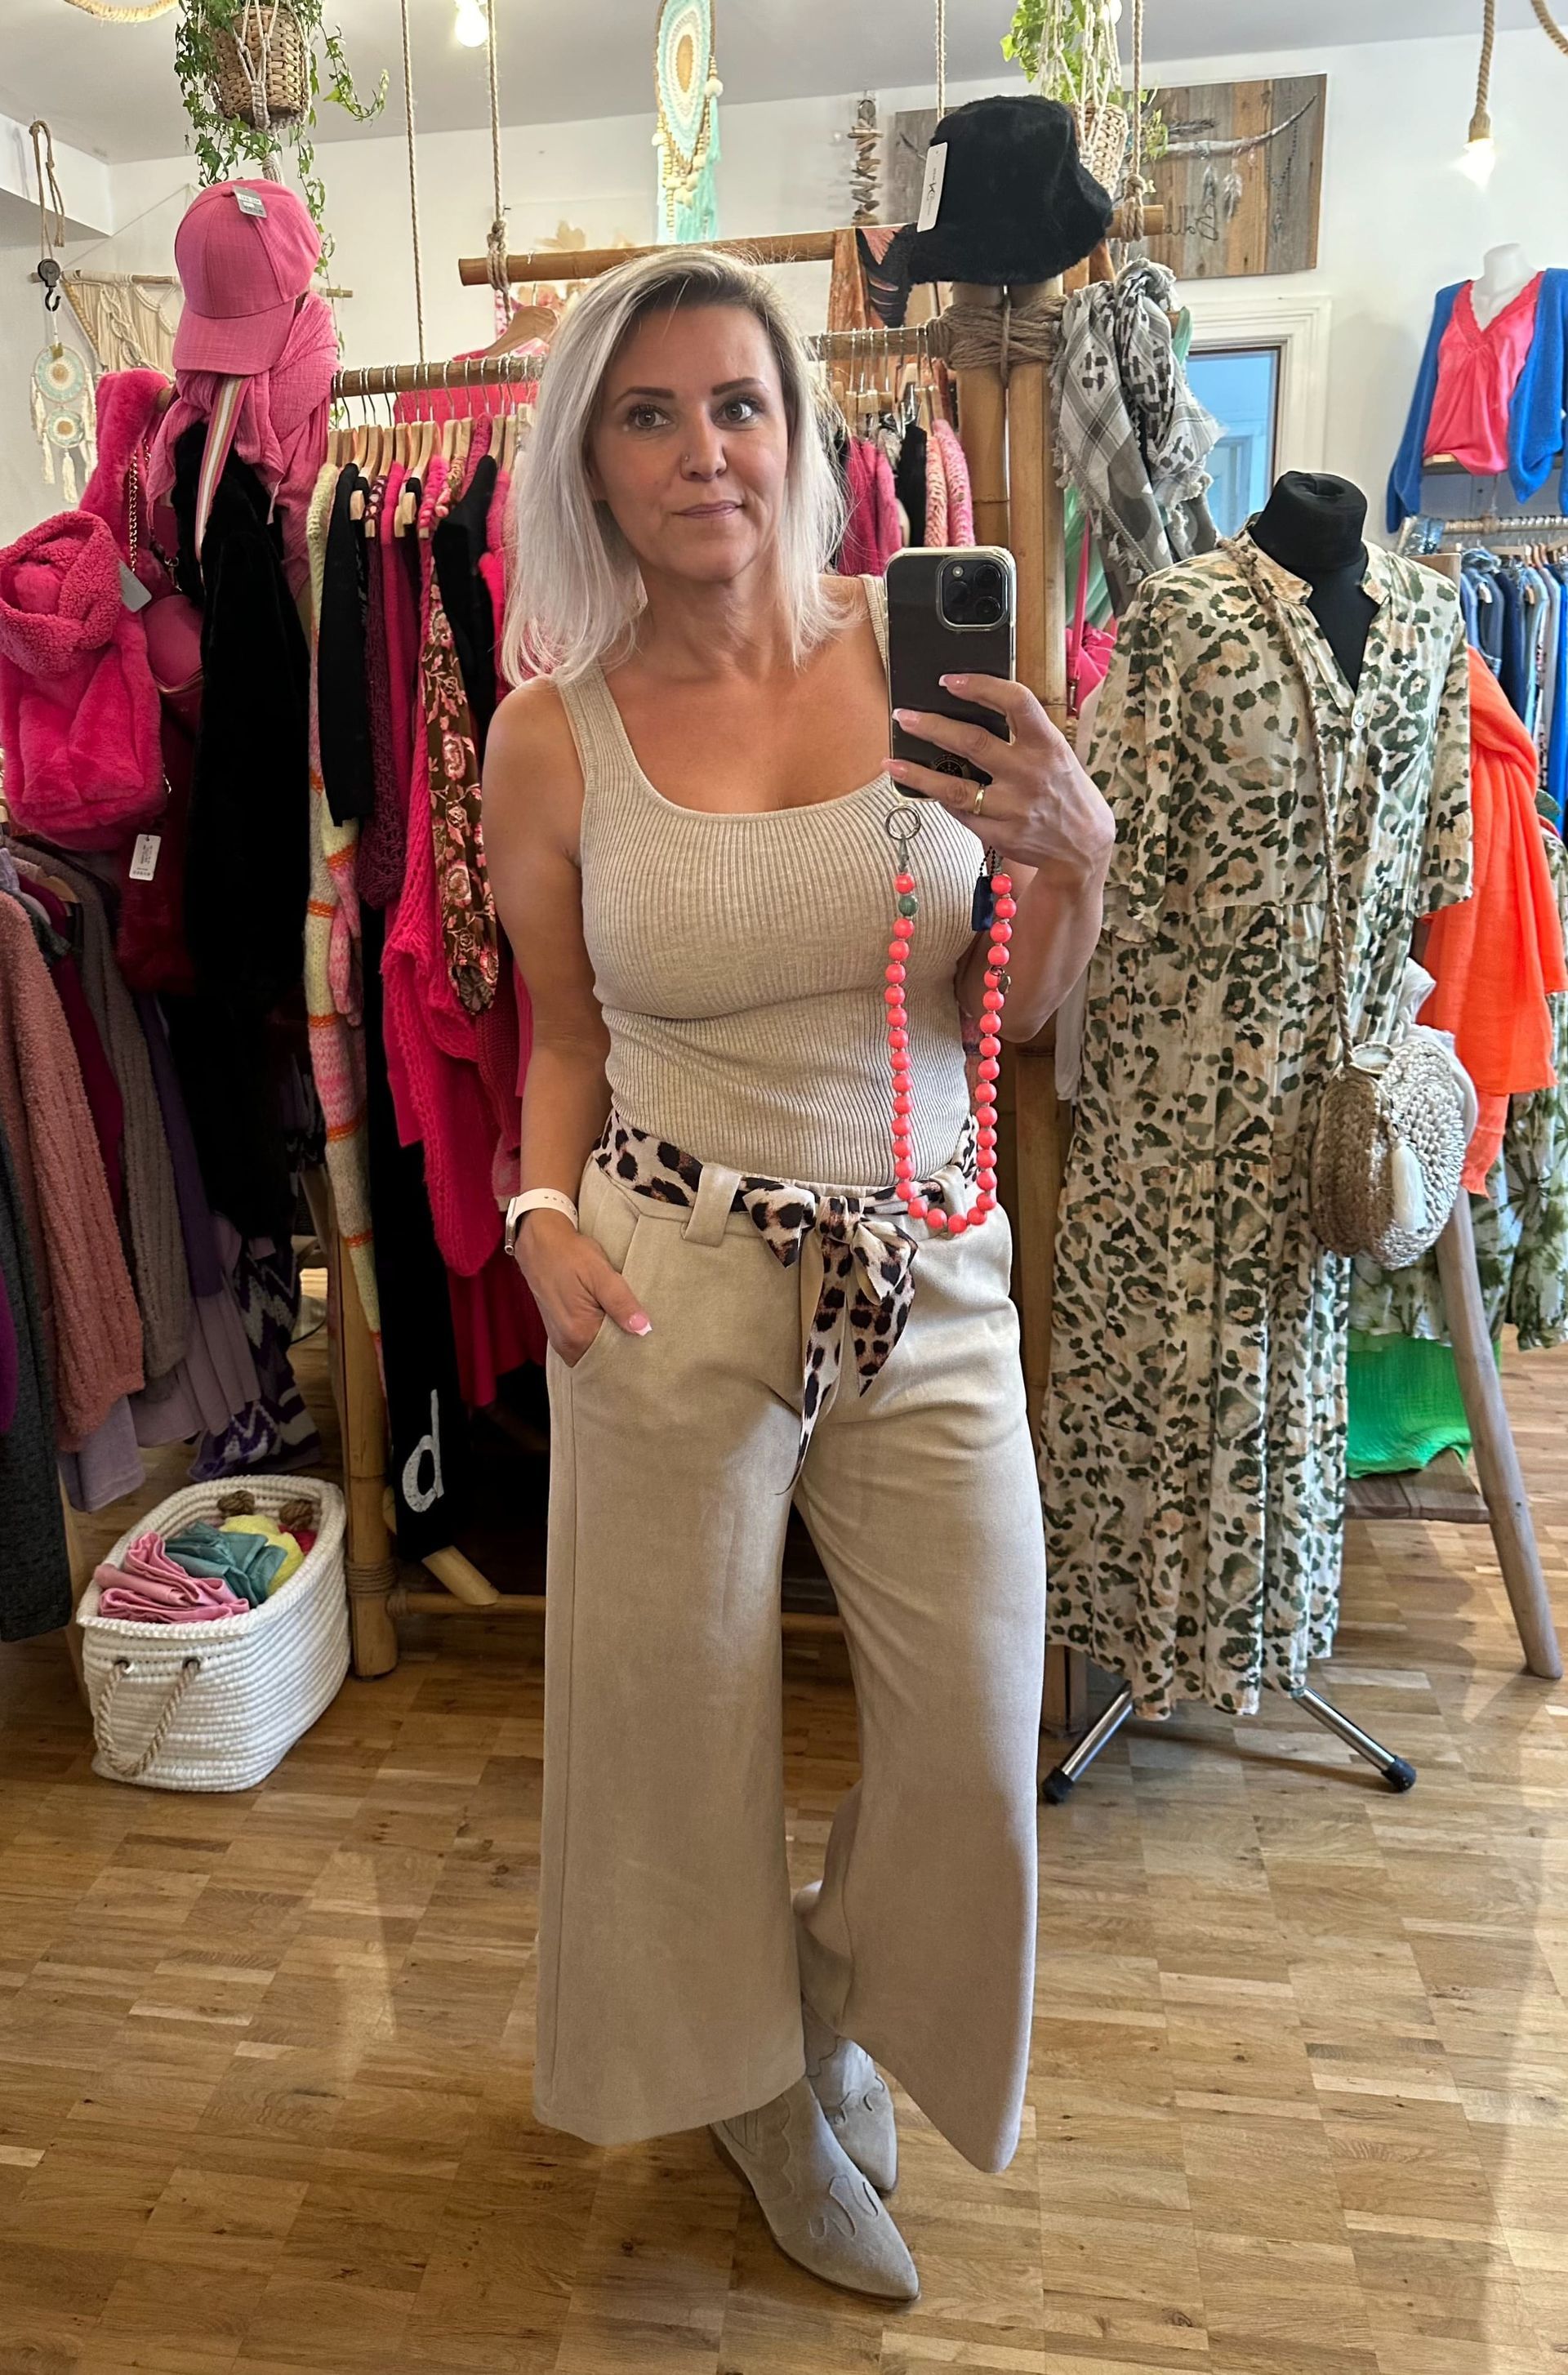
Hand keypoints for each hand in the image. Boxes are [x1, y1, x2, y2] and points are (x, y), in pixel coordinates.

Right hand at [514, 1210, 651, 1368]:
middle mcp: (566, 1344)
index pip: (614, 1357)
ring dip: (610, 1343)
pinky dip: (597, 1338)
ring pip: (593, 1353)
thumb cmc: (570, 1254)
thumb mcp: (601, 1274)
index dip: (633, 1351)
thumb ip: (622, 1303)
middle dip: (623, 1350)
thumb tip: (643, 1329)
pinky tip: (610, 1324)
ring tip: (628, 1328)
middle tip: (643, 1333)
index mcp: (578, 1334)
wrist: (539, 1242)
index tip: (650, 1342)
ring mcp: (560, 1339)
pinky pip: (583, 1345)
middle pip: (603, 1359)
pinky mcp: (558, 1331)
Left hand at [889, 674, 1113, 877]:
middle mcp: (1030, 774)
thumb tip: (971, 711)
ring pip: (956, 788)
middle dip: (932, 727)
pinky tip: (923, 788)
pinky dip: (940, 799)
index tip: (949, 681)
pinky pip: (961, 813)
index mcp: (1048, 744)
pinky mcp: (1001, 834)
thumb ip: (1022, 735)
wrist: (1083, 846)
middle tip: (903, 717)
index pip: (1016, 702)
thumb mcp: (1056, 754)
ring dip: (918, 774)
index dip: (981, 686)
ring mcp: (1014, 807)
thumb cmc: (1064, 789)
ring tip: (892, 762)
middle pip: (973, 743)